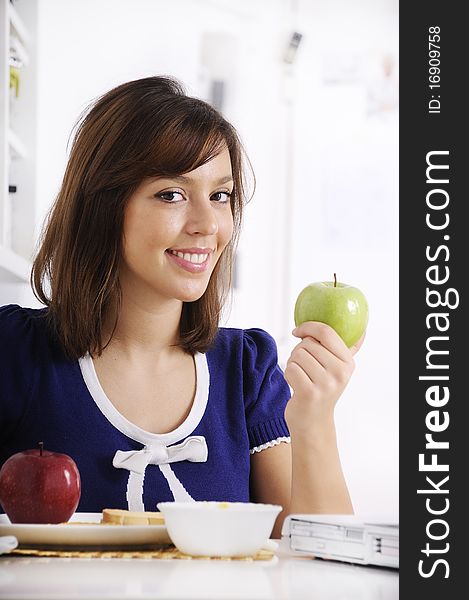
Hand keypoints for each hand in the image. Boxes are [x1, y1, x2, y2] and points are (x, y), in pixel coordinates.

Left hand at [284, 321, 364, 435]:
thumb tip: (362, 332)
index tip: (297, 331)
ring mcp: (326, 384)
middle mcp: (340, 373)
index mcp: (348, 362)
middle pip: (307, 344)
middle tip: (303, 366)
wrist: (313, 421)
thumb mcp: (338, 370)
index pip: (326, 332)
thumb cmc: (322, 389)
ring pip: (297, 355)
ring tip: (301, 375)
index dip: (308, 327)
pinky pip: (291, 369)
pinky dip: (289, 374)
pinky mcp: (309, 393)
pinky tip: (296, 384)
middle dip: (298, 351)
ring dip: (292, 363)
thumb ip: (347, 350)